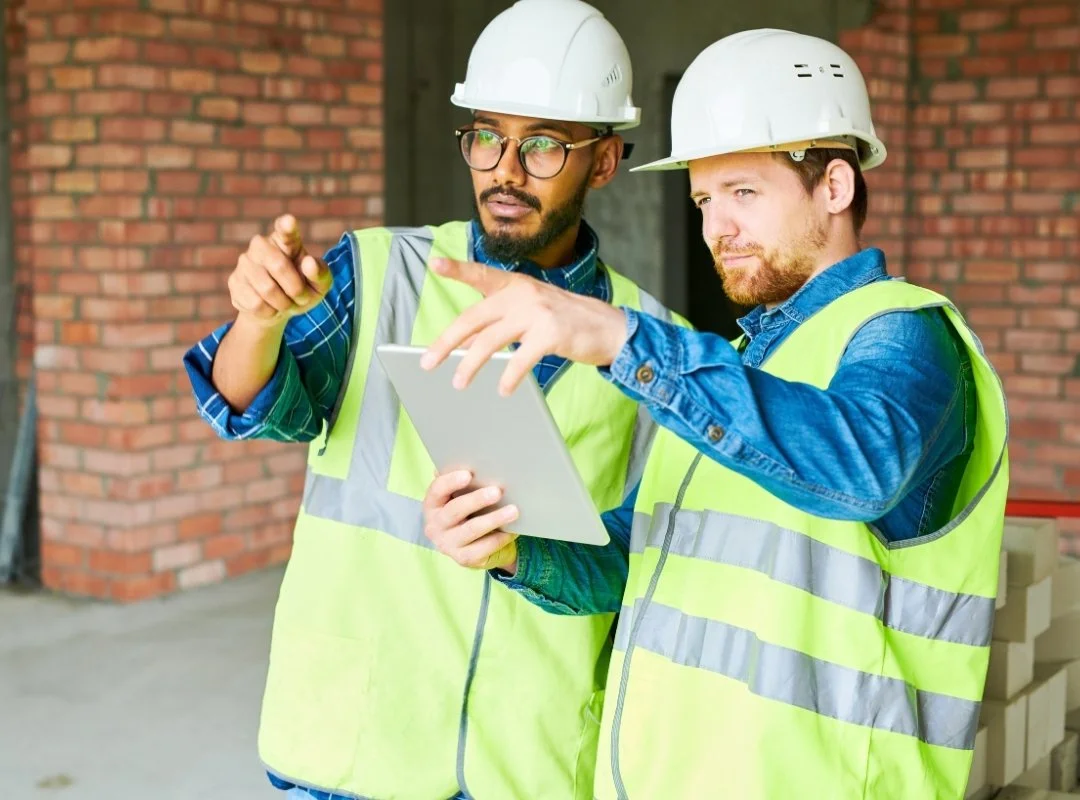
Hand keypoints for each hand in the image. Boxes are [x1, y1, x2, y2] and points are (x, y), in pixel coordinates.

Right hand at [228, 214, 332, 328]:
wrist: (278, 309)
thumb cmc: (303, 289)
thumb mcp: (320, 284)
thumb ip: (320, 273)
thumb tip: (309, 263)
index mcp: (287, 241)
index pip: (285, 229)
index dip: (287, 226)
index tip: (290, 222)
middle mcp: (262, 245)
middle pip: (279, 266)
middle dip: (296, 289)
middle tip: (302, 297)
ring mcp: (245, 262)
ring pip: (267, 289)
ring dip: (284, 304)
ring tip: (287, 303)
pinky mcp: (234, 282)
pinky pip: (255, 303)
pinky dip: (270, 312)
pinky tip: (270, 308)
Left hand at [420, 258, 628, 395]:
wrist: (609, 328)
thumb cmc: (565, 323)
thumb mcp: (529, 316)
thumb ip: (499, 325)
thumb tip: (465, 345)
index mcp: (515, 286)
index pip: (481, 275)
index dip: (458, 269)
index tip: (435, 264)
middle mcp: (523, 294)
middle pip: (474, 317)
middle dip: (447, 342)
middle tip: (427, 362)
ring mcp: (537, 312)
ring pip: (491, 340)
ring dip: (470, 364)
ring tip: (458, 383)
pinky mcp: (551, 333)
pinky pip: (521, 358)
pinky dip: (509, 376)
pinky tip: (503, 390)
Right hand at [422, 469, 519, 572]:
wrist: (470, 545)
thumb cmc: (466, 512)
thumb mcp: (460, 497)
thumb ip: (462, 482)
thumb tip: (475, 460)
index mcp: (432, 505)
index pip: (437, 490)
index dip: (451, 482)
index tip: (468, 474)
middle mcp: (435, 525)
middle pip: (455, 510)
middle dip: (476, 500)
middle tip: (497, 491)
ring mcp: (447, 544)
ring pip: (471, 530)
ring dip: (494, 519)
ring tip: (513, 510)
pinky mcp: (462, 558)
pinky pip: (483, 548)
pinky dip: (499, 538)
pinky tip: (512, 530)